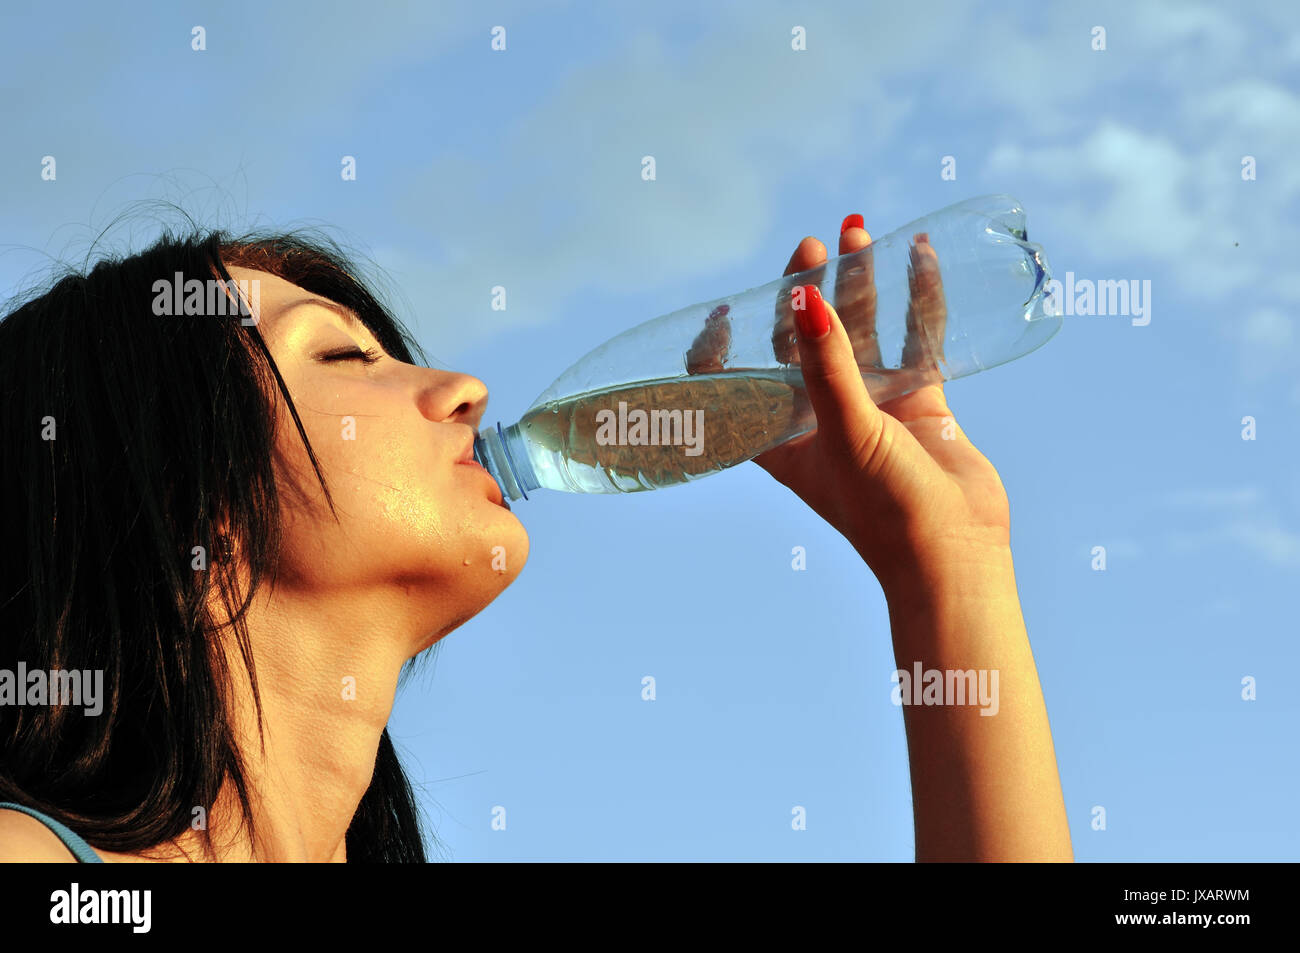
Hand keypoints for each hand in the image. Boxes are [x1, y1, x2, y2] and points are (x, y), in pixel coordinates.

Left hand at [754, 216, 1011, 586]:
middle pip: (804, 340)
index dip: (722, 348)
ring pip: (862, 331)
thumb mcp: (845, 432)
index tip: (727, 308)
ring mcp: (872, 407)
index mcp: (781, 436)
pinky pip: (916, 340)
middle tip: (814, 245)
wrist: (954, 554)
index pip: (735, 382)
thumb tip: (807, 297)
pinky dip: (918, 300)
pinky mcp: (919, 404)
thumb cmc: (884, 509)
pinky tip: (919, 257)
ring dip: (860, 283)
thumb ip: (828, 365)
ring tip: (859, 230)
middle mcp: (821, 417)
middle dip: (805, 290)